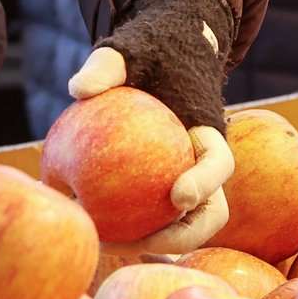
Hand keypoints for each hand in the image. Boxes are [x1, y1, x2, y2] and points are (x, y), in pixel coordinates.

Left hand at [67, 0, 236, 255]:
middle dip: (183, 235)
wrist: (157, 61)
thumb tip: (79, 89)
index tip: (177, 197)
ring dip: (152, 243)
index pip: (219, 165)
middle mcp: (203, 168)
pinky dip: (128, 232)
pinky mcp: (161, 196)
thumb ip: (105, 66)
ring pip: (182, 227)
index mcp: (206, 136)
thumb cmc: (145, 56)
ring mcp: (186, 185)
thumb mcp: (126, 52)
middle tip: (142, 241)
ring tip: (108, 246)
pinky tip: (91, 236)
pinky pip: (150, 221)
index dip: (205, 184)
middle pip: (210, 213)